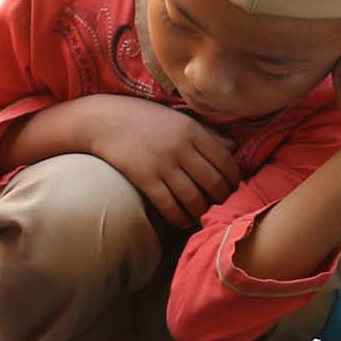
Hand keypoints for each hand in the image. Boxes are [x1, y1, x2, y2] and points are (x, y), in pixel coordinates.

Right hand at [69, 95, 237, 226]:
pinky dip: (179, 218)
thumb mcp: (179, 119)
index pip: (226, 161)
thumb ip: (206, 133)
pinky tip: (182, 222)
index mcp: (193, 131)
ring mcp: (163, 164)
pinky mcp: (145, 178)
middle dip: (221, 199)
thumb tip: (234, 148)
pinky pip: (168, 205)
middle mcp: (182, 148)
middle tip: (222, 207)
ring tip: (202, 216)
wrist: (104, 120)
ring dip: (201, 212)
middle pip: (213, 182)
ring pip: (193, 197)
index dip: (235, 179)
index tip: (235, 189)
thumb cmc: (144, 118)